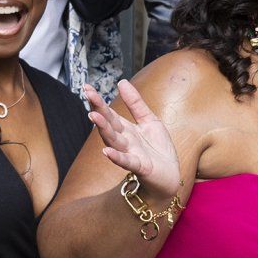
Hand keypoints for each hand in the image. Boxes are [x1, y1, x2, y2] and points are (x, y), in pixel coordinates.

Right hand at [81, 80, 181, 200]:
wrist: (170, 176)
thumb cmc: (158, 150)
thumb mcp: (150, 121)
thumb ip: (136, 103)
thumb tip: (121, 82)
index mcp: (126, 129)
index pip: (109, 113)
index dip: (99, 101)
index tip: (87, 87)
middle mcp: (124, 141)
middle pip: (109, 124)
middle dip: (99, 110)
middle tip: (88, 95)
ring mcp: (131, 154)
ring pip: (114, 140)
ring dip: (104, 129)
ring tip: (94, 116)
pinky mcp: (141, 167)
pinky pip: (127, 161)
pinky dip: (117, 157)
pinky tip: (106, 152)